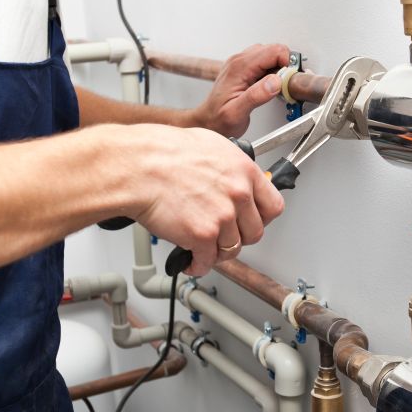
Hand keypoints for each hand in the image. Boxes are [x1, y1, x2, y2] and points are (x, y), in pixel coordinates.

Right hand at [124, 125, 284, 275]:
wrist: (138, 166)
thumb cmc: (162, 152)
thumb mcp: (209, 146)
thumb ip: (228, 168)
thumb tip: (232, 179)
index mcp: (243, 171)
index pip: (273, 206)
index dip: (261, 218)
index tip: (252, 221)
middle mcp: (238, 194)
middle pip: (255, 233)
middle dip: (239, 238)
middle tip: (225, 236)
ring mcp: (222, 217)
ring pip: (232, 250)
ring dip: (218, 253)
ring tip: (204, 248)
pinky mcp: (202, 235)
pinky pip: (208, 261)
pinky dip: (199, 265)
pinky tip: (192, 260)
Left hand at [188, 44, 289, 137]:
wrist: (208, 121)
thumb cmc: (218, 119)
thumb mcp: (236, 113)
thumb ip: (256, 96)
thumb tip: (275, 82)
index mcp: (239, 67)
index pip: (273, 51)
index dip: (287, 65)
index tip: (288, 81)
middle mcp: (239, 61)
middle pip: (274, 50)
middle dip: (285, 67)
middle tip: (284, 86)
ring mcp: (241, 63)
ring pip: (270, 54)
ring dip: (279, 69)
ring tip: (276, 88)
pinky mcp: (244, 69)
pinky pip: (264, 62)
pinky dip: (273, 72)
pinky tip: (270, 86)